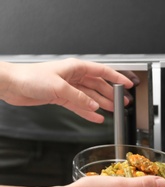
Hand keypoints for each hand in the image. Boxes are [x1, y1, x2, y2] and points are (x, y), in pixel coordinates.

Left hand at [0, 58, 134, 122]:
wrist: (12, 85)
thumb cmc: (31, 77)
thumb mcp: (59, 87)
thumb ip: (80, 98)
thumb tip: (95, 106)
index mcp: (76, 68)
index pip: (102, 72)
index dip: (117, 78)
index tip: (128, 84)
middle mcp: (74, 77)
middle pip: (98, 86)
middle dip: (111, 94)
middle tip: (123, 103)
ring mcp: (68, 88)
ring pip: (90, 97)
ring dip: (102, 104)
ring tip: (113, 111)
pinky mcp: (61, 98)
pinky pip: (80, 106)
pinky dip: (88, 112)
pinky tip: (96, 117)